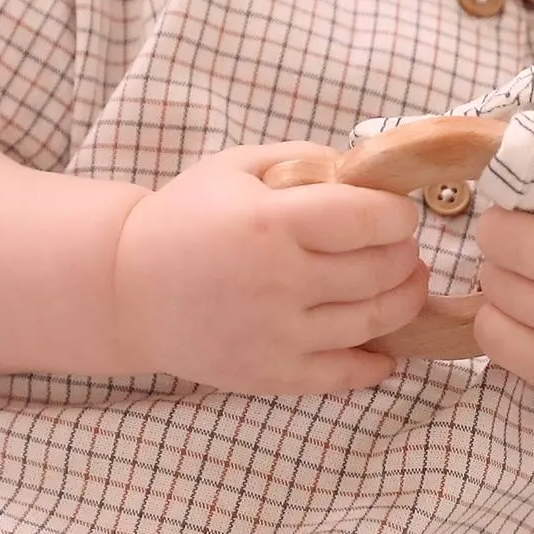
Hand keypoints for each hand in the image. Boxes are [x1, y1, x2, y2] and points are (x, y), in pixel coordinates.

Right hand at [111, 143, 428, 393]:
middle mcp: (278, 282)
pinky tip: (383, 346)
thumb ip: (305, 158)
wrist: (127, 287)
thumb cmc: (186, 217)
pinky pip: (345, 375)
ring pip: (373, 322)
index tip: (399, 213)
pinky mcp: (271, 375)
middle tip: (404, 248)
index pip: (369, 220)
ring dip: (403, 301)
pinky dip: (376, 363)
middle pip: (380, 271)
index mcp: (270, 223)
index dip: (398, 216)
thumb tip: (369, 172)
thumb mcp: (238, 166)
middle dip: (405, 256)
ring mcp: (276, 335)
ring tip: (403, 284)